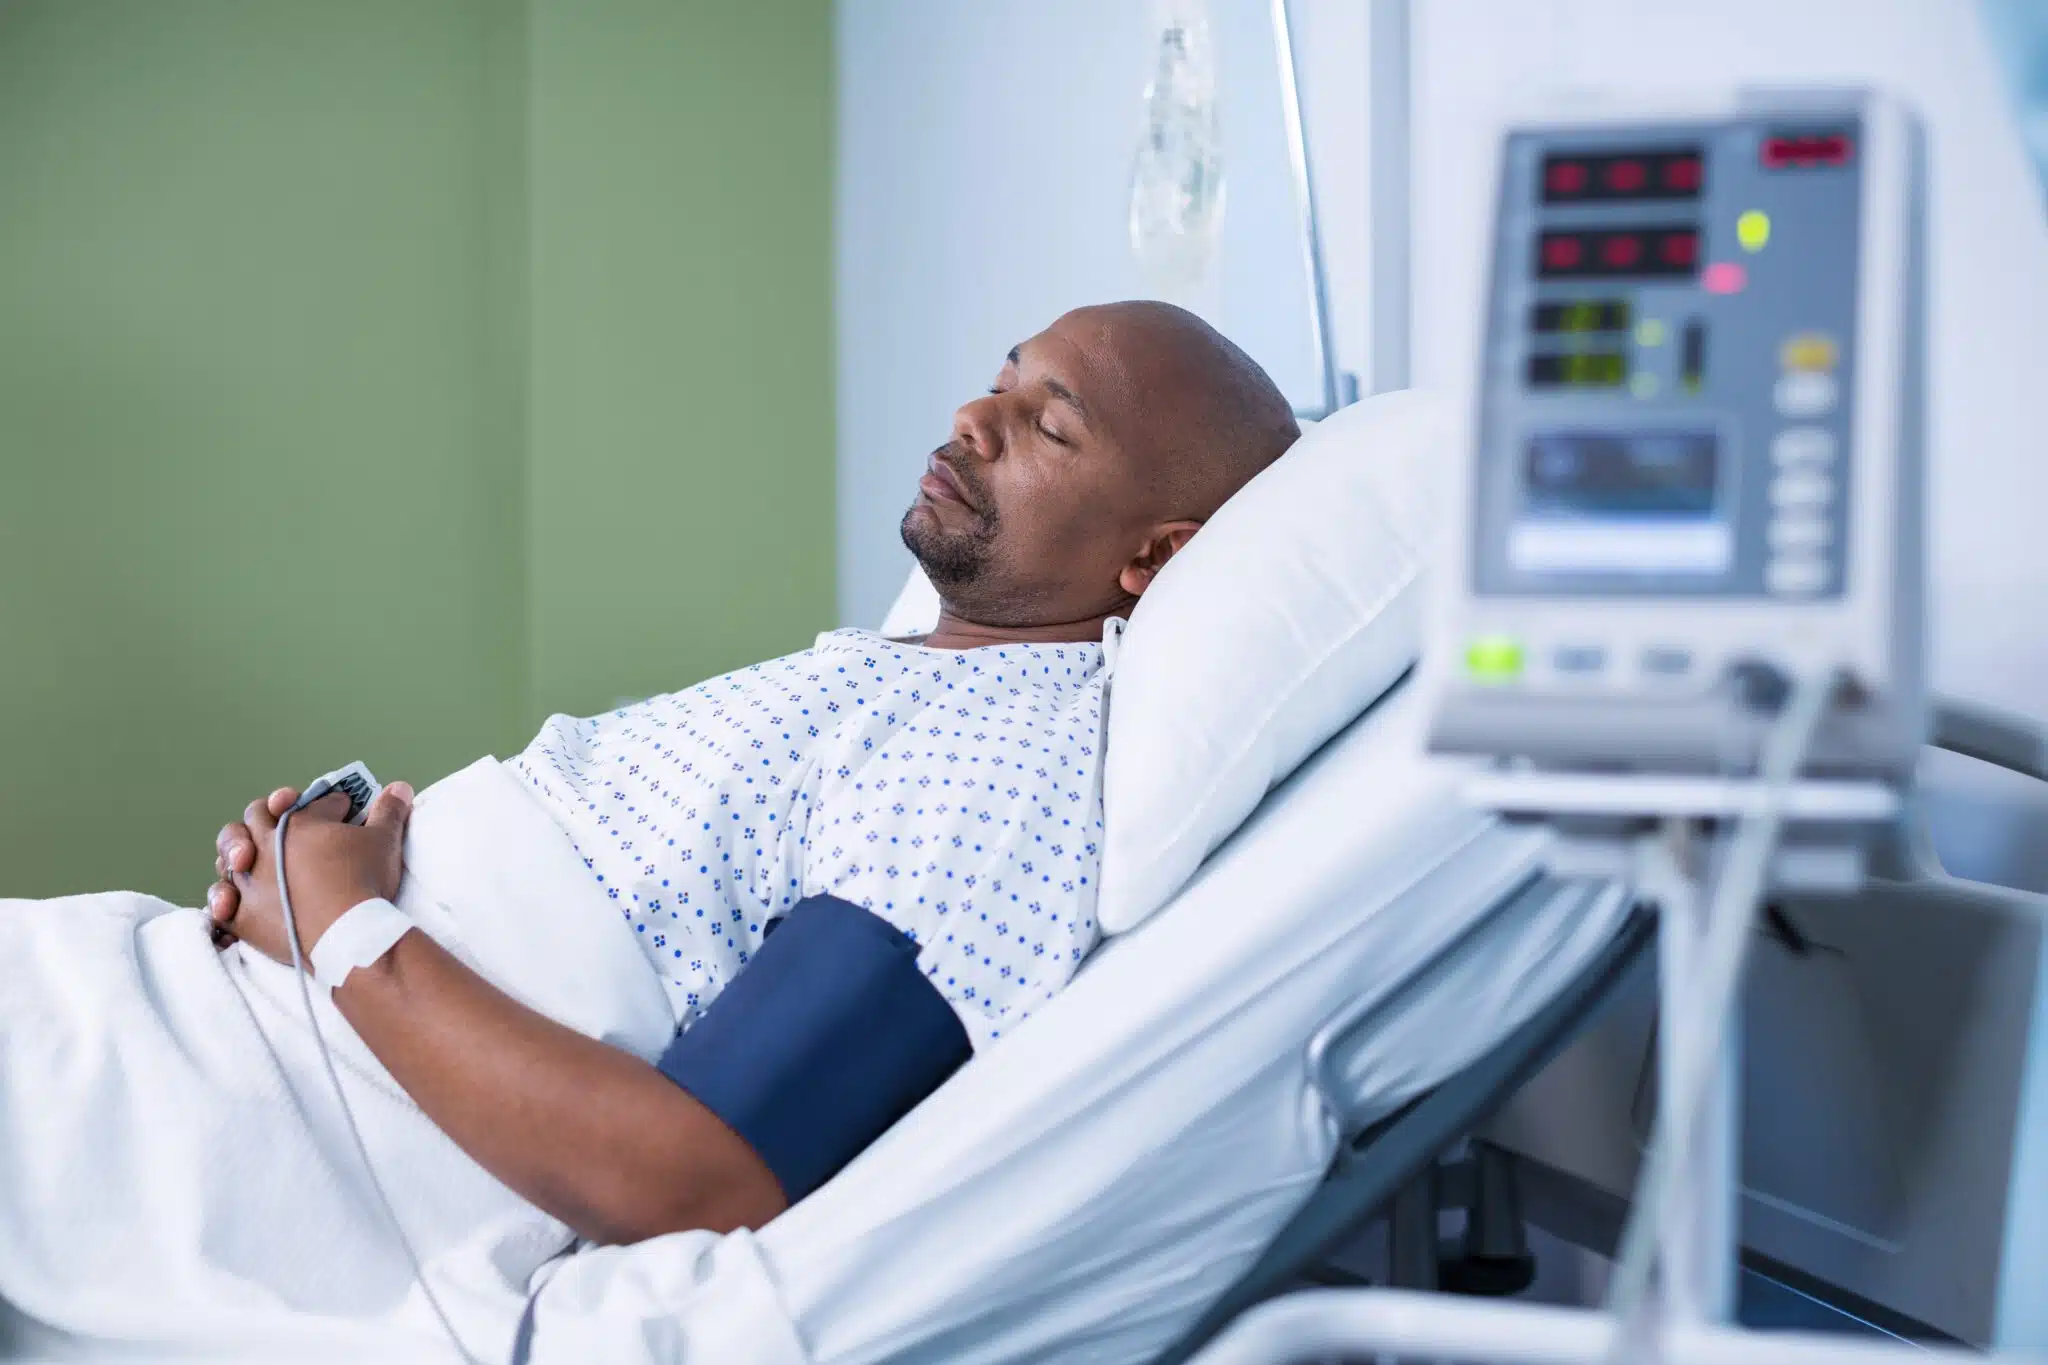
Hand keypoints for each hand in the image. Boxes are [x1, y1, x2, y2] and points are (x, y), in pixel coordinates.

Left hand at [207, 782, 413, 965]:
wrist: (347, 933)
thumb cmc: (364, 880)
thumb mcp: (385, 839)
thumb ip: (389, 811)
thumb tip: (399, 787)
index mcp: (298, 822)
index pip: (314, 803)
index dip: (332, 804)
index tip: (345, 809)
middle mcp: (265, 846)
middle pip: (255, 817)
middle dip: (269, 813)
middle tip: (286, 817)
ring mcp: (250, 881)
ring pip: (229, 858)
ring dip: (237, 855)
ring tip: (248, 860)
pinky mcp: (244, 917)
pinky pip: (224, 905)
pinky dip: (225, 902)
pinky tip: (230, 902)